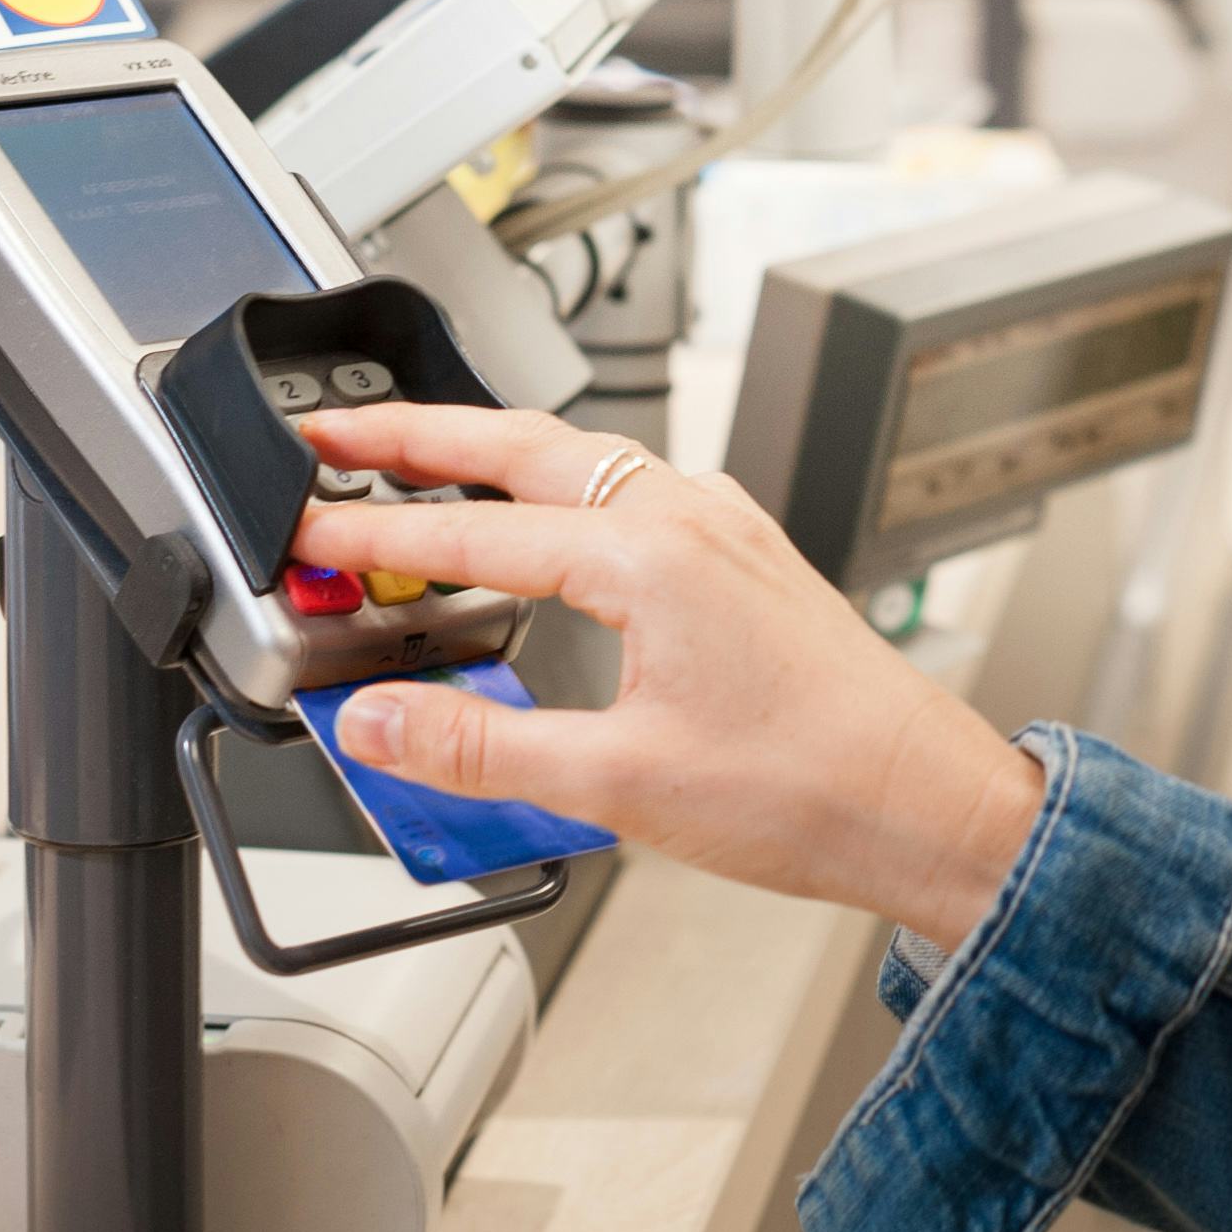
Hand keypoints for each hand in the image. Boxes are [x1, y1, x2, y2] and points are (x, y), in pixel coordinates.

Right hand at [291, 409, 1044, 948]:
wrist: (928, 805)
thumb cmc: (813, 788)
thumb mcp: (619, 783)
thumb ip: (481, 748)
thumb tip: (379, 720)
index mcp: (652, 555)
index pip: (476, 530)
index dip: (375, 532)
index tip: (303, 529)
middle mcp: (690, 518)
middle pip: (525, 445)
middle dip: (418, 432)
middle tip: (331, 427)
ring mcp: (723, 531)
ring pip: (582, 461)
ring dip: (490, 455)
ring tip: (411, 468)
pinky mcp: (743, 560)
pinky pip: (629, 495)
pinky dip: (557, 493)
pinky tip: (536, 528)